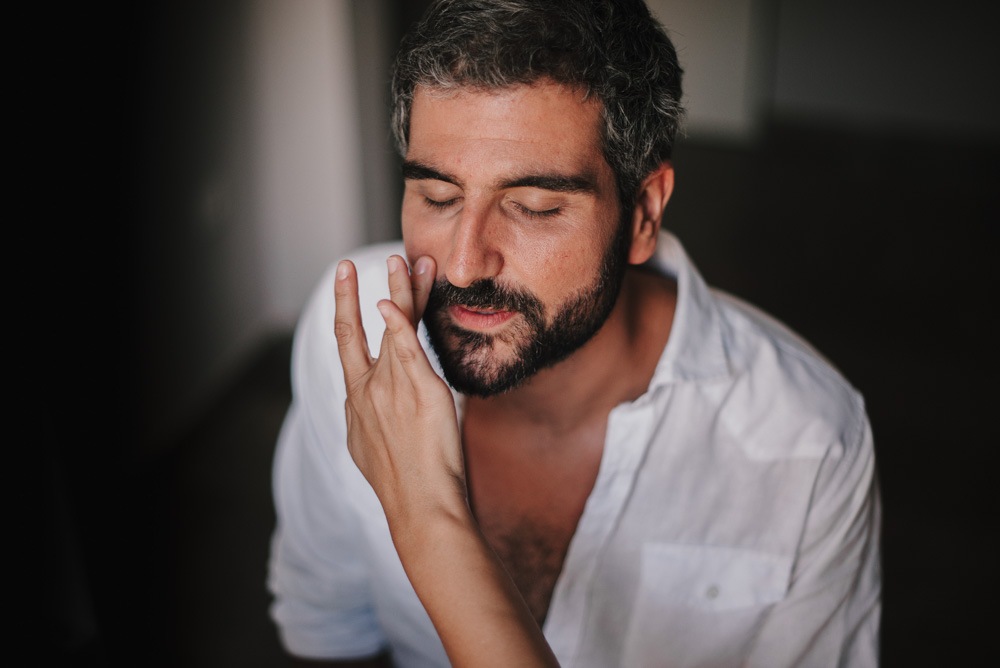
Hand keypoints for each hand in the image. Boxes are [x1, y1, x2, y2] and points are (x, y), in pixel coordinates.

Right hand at [333, 254, 465, 522]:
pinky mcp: (419, 387)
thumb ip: (365, 422)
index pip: (346, 347)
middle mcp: (365, 389)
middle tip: (346, 265)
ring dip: (401, 289)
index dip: (344, 314)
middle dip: (346, 295)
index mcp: (355, 403)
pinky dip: (400, 318)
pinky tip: (396, 296)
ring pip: (393, 326)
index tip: (346, 291)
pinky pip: (407, 343)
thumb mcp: (370, 450)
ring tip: (407, 260)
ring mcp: (390, 386)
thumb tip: (362, 414)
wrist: (419, 505)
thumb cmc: (403, 486)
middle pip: (354, 330)